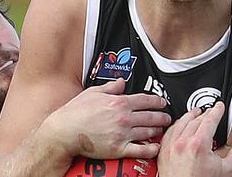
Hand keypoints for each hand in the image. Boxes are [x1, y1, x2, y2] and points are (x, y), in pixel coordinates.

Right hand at [42, 78, 171, 159]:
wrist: (65, 131)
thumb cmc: (76, 111)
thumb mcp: (93, 92)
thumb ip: (111, 87)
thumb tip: (122, 82)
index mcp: (119, 102)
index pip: (146, 100)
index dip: (157, 101)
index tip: (162, 103)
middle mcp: (124, 117)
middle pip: (151, 116)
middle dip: (162, 117)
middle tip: (167, 117)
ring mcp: (122, 134)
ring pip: (148, 132)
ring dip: (157, 130)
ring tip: (160, 130)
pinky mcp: (118, 149)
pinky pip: (140, 149)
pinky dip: (151, 148)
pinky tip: (155, 147)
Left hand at [157, 102, 231, 176]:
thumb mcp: (226, 170)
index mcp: (199, 144)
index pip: (209, 119)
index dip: (216, 110)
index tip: (219, 106)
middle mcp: (182, 142)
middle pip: (194, 120)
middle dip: (204, 113)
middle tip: (211, 111)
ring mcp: (170, 146)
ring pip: (179, 123)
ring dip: (189, 116)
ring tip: (195, 114)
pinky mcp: (163, 152)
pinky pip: (169, 132)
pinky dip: (176, 126)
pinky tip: (180, 126)